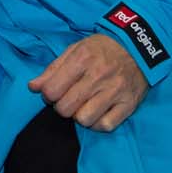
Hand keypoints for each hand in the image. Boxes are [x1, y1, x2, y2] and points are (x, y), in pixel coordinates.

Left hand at [28, 34, 147, 131]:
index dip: (48, 94)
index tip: (54, 91)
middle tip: (68, 99)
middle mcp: (98, 75)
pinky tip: (98, 112)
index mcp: (82, 59)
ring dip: (80, 116)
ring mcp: (115, 91)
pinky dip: (98, 123)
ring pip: (84, 119)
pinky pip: (106, 126)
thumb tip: (33, 87)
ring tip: (83, 105)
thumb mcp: (75, 49)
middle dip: (62, 106)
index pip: (52, 90)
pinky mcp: (129, 104)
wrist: (138, 46)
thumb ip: (53, 69)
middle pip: (66, 108)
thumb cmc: (101, 49)